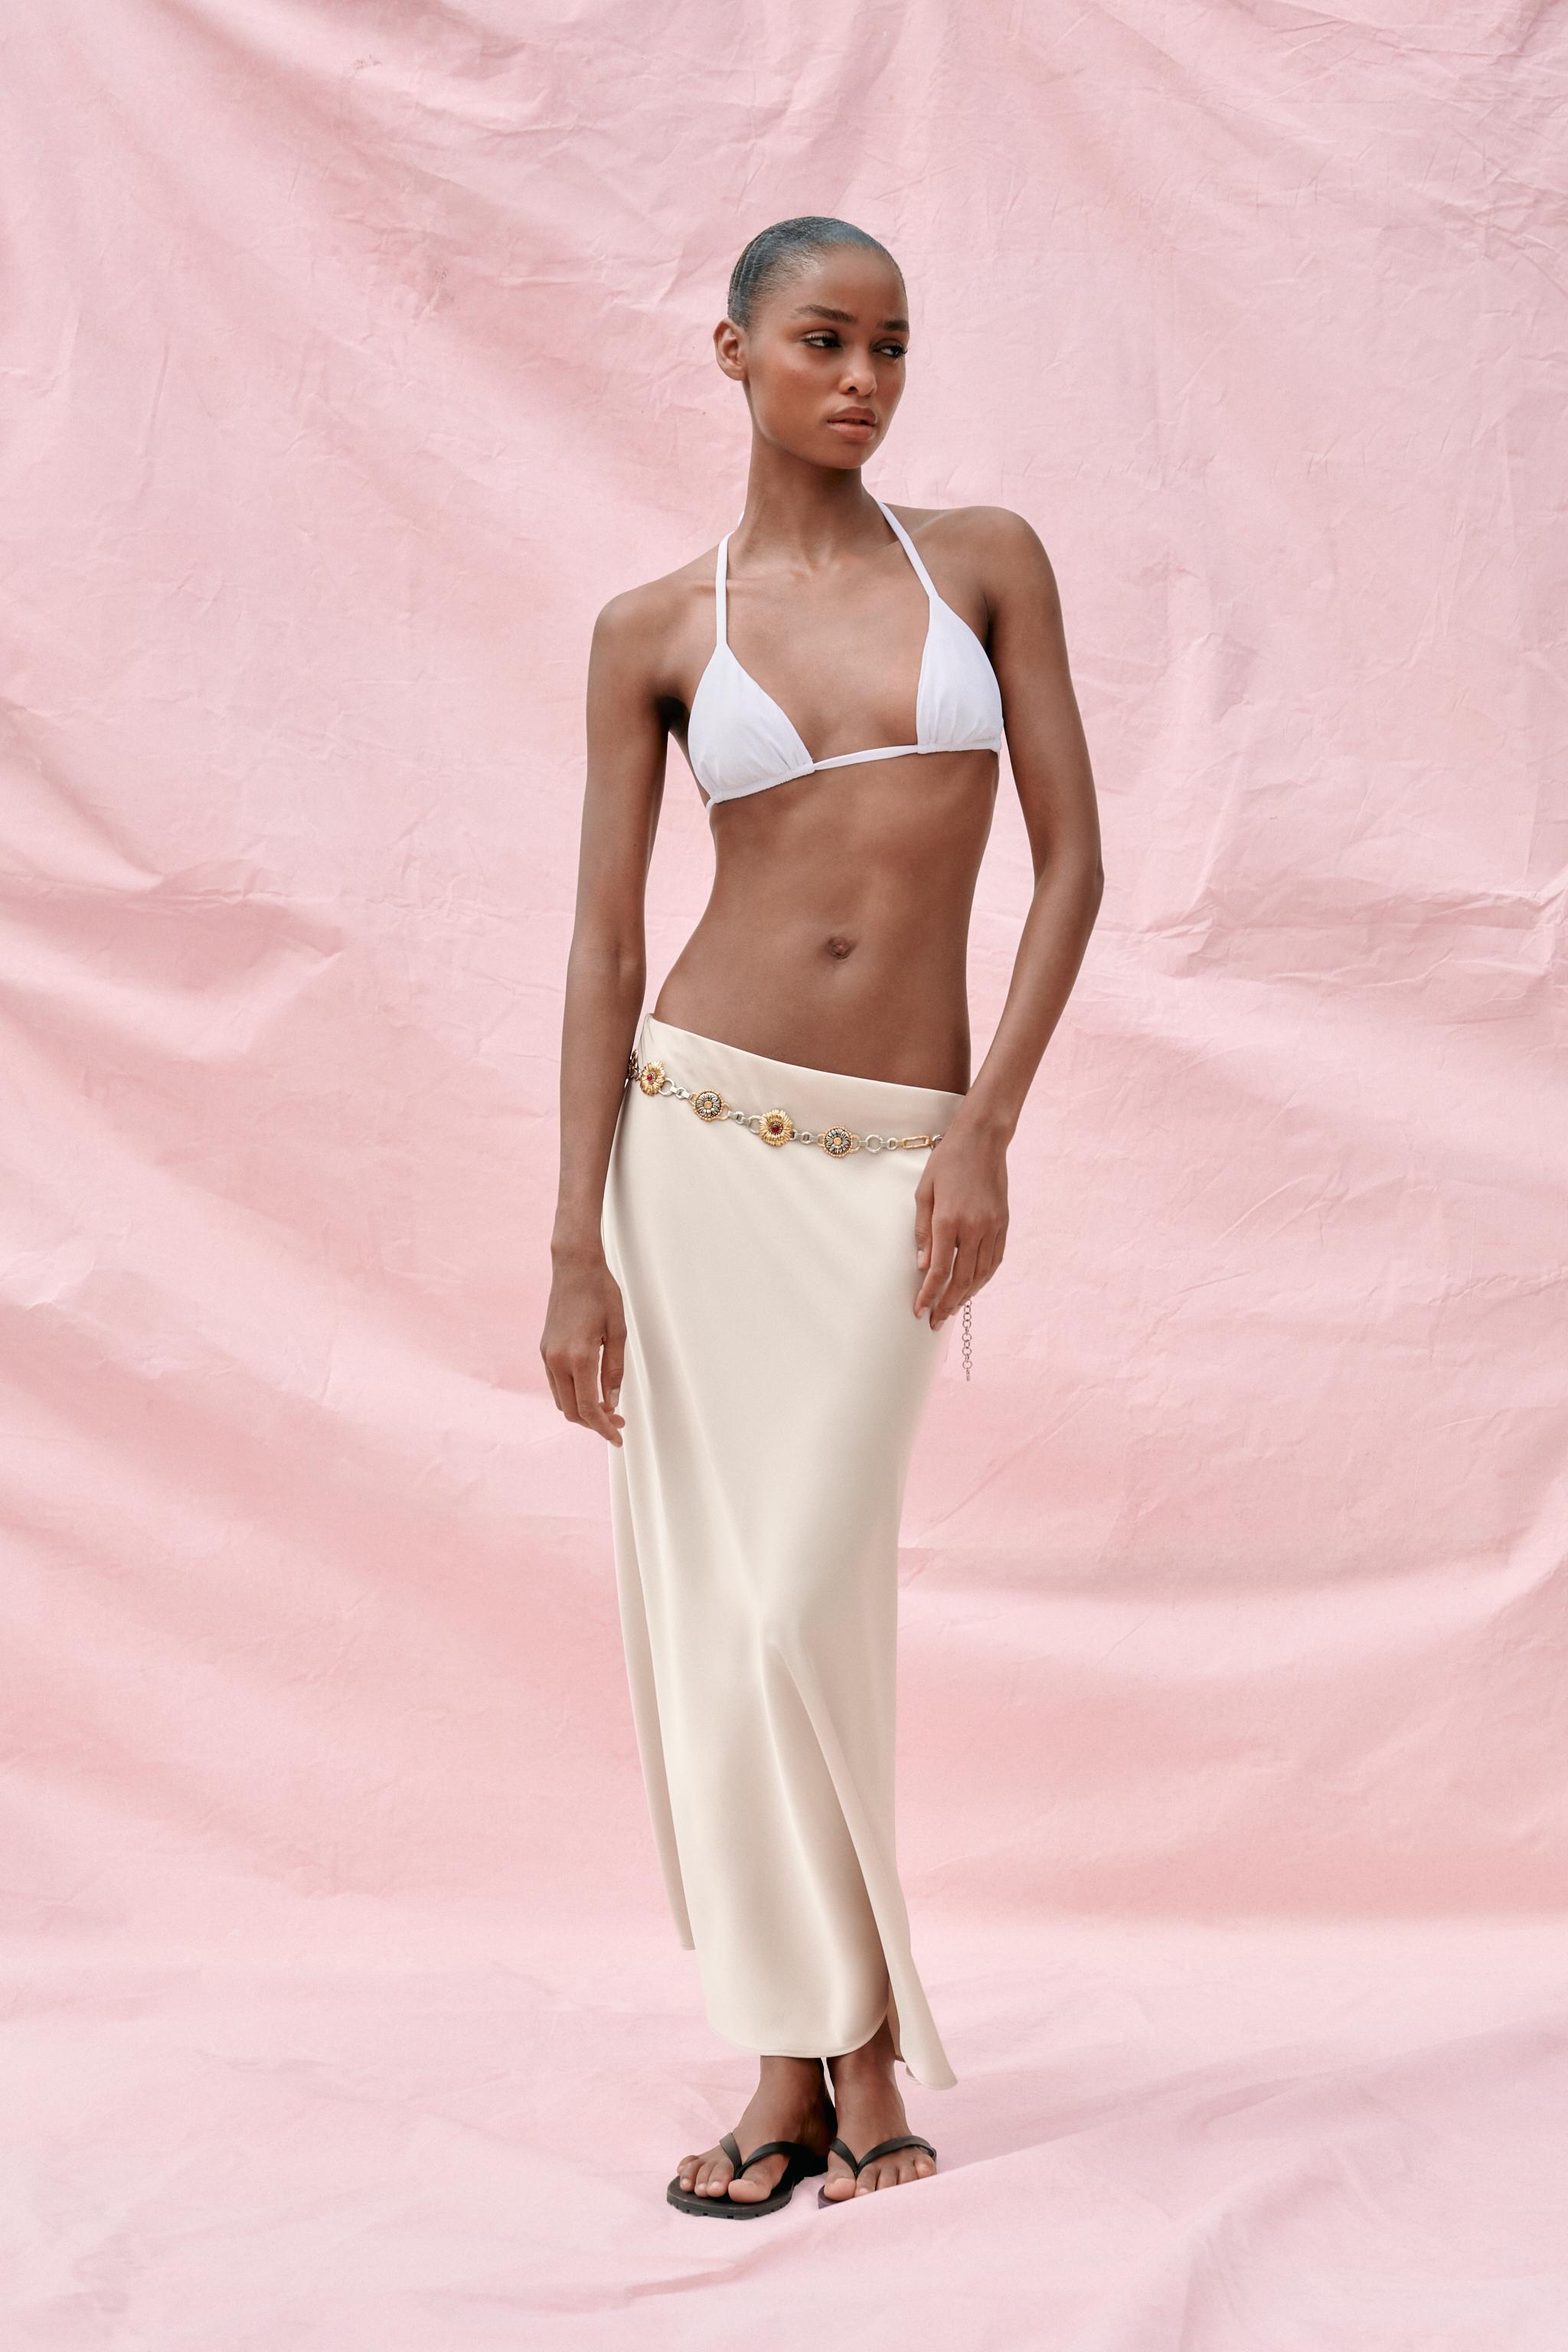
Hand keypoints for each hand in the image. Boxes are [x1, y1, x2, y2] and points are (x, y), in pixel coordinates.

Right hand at [540, 1249, 626, 1445]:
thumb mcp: (618, 1332)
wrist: (574, 1267)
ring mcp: (548, 1356)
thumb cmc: (601, 1293)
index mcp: (580, 1357)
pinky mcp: (544, 1350)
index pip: (590, 1408)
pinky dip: (572, 1396)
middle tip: (618, 1422)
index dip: (604, 1428)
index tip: (618, 1437)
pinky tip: (590, 1391)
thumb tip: (612, 1403)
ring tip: (606, 1408)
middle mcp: (558, 1360)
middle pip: (572, 1412)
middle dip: (595, 1424)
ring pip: (561, 1401)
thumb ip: (614, 1371)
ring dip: (582, 1411)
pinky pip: (555, 1385)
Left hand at [912, 1120, 1008, 1329]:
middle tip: (935, 1321)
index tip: (920, 1311)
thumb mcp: (924, 1192)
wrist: (983, 1139)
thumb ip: (922, 1231)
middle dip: (947, 1303)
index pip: (938, 1270)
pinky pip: (994, 1261)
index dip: (929, 1294)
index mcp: (949, 1219)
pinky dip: (983, 1279)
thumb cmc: (947, 1161)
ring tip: (952, 1309)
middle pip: (961, 1279)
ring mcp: (992, 1227)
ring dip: (965, 1296)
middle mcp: (974, 1228)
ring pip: (981, 1274)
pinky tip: (973, 1288)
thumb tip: (921, 1266)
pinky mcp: (1003, 1224)